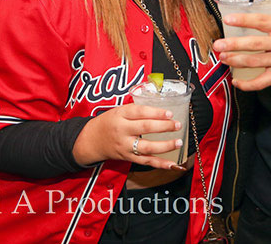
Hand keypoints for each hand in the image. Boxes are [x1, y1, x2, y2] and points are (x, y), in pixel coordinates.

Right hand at [72, 103, 186, 170]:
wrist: (92, 140)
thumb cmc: (108, 122)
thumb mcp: (118, 110)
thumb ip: (136, 109)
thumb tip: (158, 106)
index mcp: (120, 115)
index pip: (140, 112)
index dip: (156, 112)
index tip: (170, 113)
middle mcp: (122, 130)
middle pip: (145, 128)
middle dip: (164, 126)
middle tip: (177, 124)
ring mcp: (125, 146)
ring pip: (147, 147)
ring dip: (165, 146)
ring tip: (178, 142)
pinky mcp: (128, 158)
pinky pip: (146, 162)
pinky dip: (160, 164)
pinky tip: (171, 164)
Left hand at [212, 13, 270, 90]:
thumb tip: (248, 18)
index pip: (262, 21)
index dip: (244, 20)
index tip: (228, 19)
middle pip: (255, 44)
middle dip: (234, 45)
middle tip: (219, 44)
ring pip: (256, 62)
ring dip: (236, 61)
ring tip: (224, 58)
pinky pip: (263, 82)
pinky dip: (248, 84)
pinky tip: (237, 82)